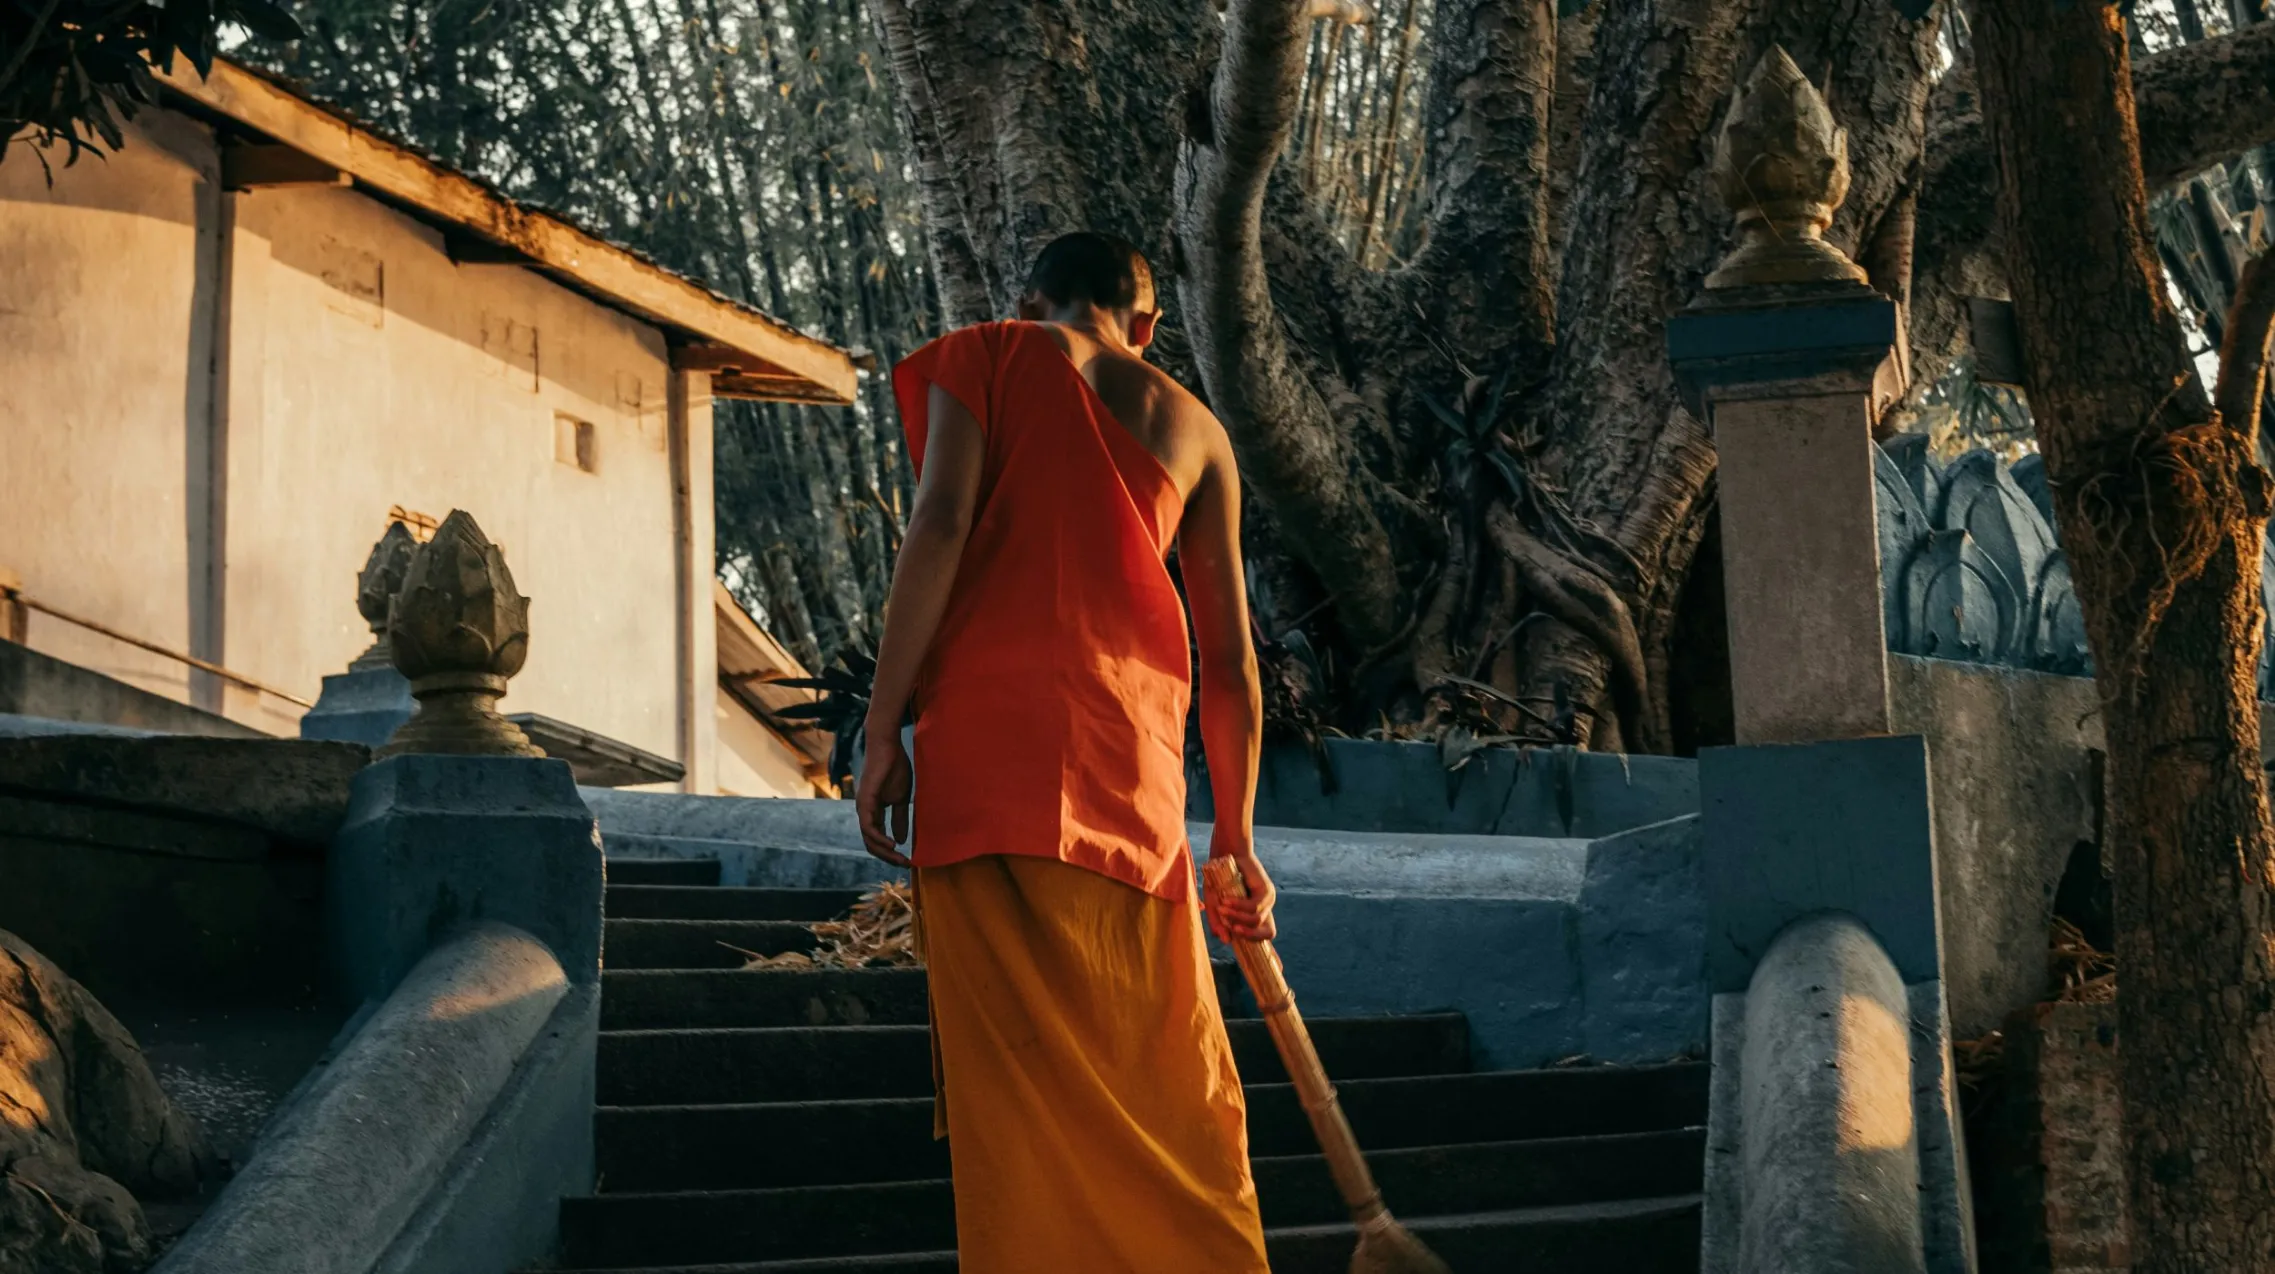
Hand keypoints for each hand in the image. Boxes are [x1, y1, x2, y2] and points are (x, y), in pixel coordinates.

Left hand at [855, 724, 913, 868]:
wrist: (887, 747)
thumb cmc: (894, 768)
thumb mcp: (901, 798)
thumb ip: (900, 819)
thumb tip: (903, 840)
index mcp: (874, 813)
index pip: (878, 840)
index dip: (892, 852)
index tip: (908, 860)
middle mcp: (865, 813)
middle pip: (872, 844)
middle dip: (888, 857)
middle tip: (905, 864)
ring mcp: (863, 808)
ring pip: (869, 840)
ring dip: (885, 852)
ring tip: (901, 858)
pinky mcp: (865, 802)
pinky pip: (869, 828)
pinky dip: (880, 839)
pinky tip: (893, 844)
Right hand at [1203, 840, 1275, 942]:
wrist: (1225, 855)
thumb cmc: (1218, 881)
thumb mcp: (1214, 905)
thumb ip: (1218, 923)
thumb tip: (1226, 941)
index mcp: (1255, 915)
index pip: (1264, 936)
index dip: (1259, 944)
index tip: (1252, 949)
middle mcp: (1265, 909)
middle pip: (1268, 933)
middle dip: (1249, 935)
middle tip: (1232, 929)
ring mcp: (1268, 900)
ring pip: (1256, 920)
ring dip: (1237, 917)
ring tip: (1222, 909)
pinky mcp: (1266, 889)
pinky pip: (1254, 906)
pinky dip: (1239, 907)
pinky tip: (1226, 901)